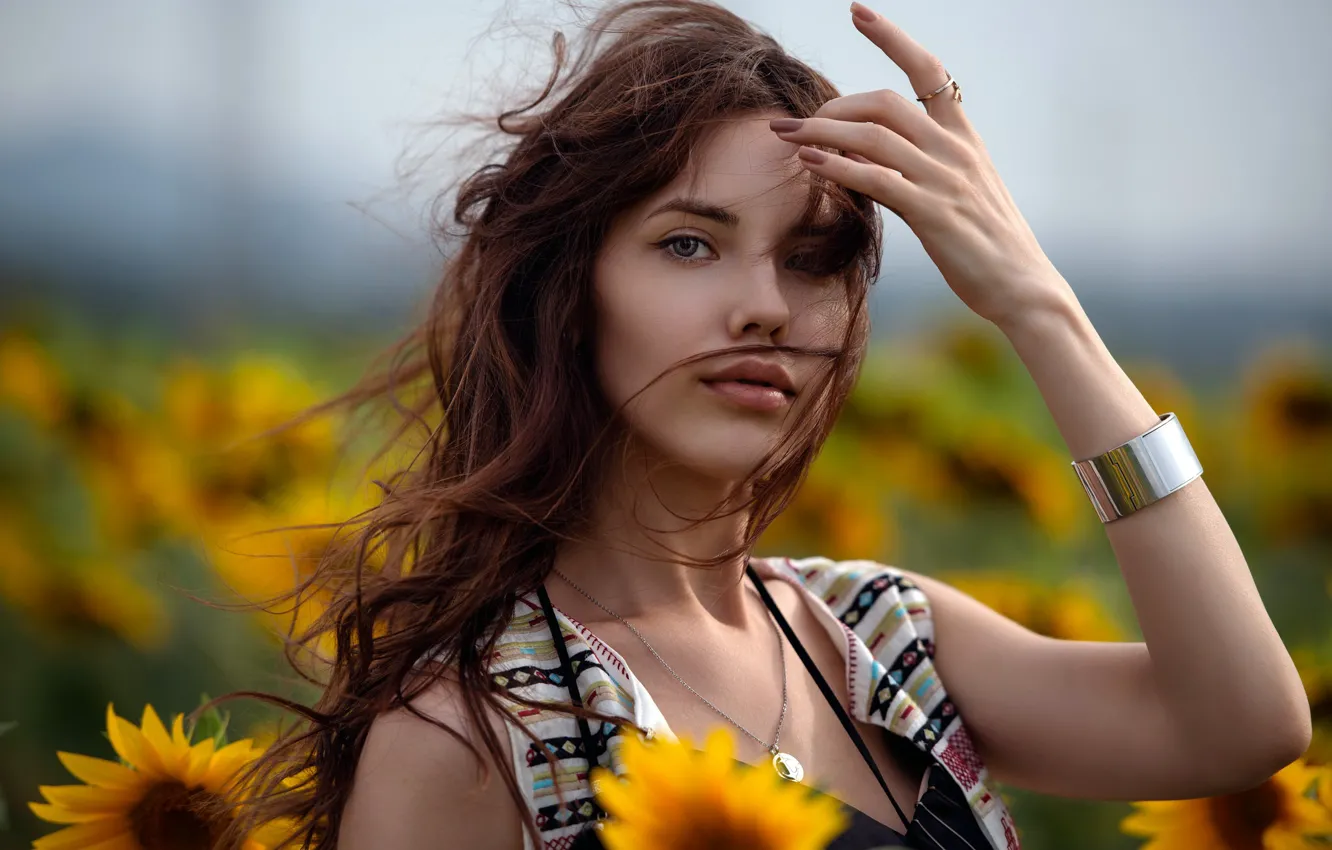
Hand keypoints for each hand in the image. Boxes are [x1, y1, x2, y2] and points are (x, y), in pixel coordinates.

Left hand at [771, 2, 1072, 329]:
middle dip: (835, 106)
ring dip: (823, 133)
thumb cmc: (986, 247)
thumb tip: (870, 157)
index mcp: (964, 138)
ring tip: (788, 137)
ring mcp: (945, 180)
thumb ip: (920, 168)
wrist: (1024, 288)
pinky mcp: (933, 214)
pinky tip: (811, 164)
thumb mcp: (959, 194)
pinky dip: (839, 167)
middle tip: (797, 123)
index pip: (929, 71)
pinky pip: (878, 180)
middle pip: (886, 102)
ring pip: (874, 136)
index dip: (892, 37)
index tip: (857, 11)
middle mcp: (955, 150)